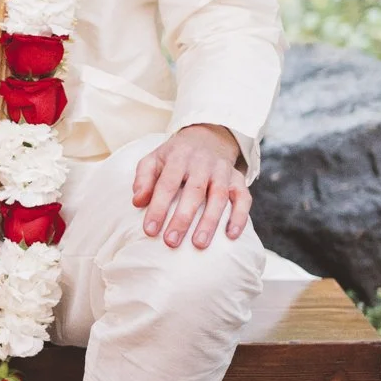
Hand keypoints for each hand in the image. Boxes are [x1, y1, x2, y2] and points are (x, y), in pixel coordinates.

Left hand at [131, 124, 249, 249]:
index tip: (149, 230)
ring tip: (200, 244)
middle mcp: (202, 163)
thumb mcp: (154, 159)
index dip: (158, 207)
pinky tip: (231, 235)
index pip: (167, 184)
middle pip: (193, 191)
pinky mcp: (238, 179)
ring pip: (219, 196)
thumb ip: (143, 179)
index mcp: (178, 157)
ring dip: (210, 221)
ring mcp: (222, 171)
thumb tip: (137, 202)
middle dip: (182, 218)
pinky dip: (240, 216)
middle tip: (171, 242)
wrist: (208, 136)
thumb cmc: (176, 156)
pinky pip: (243, 198)